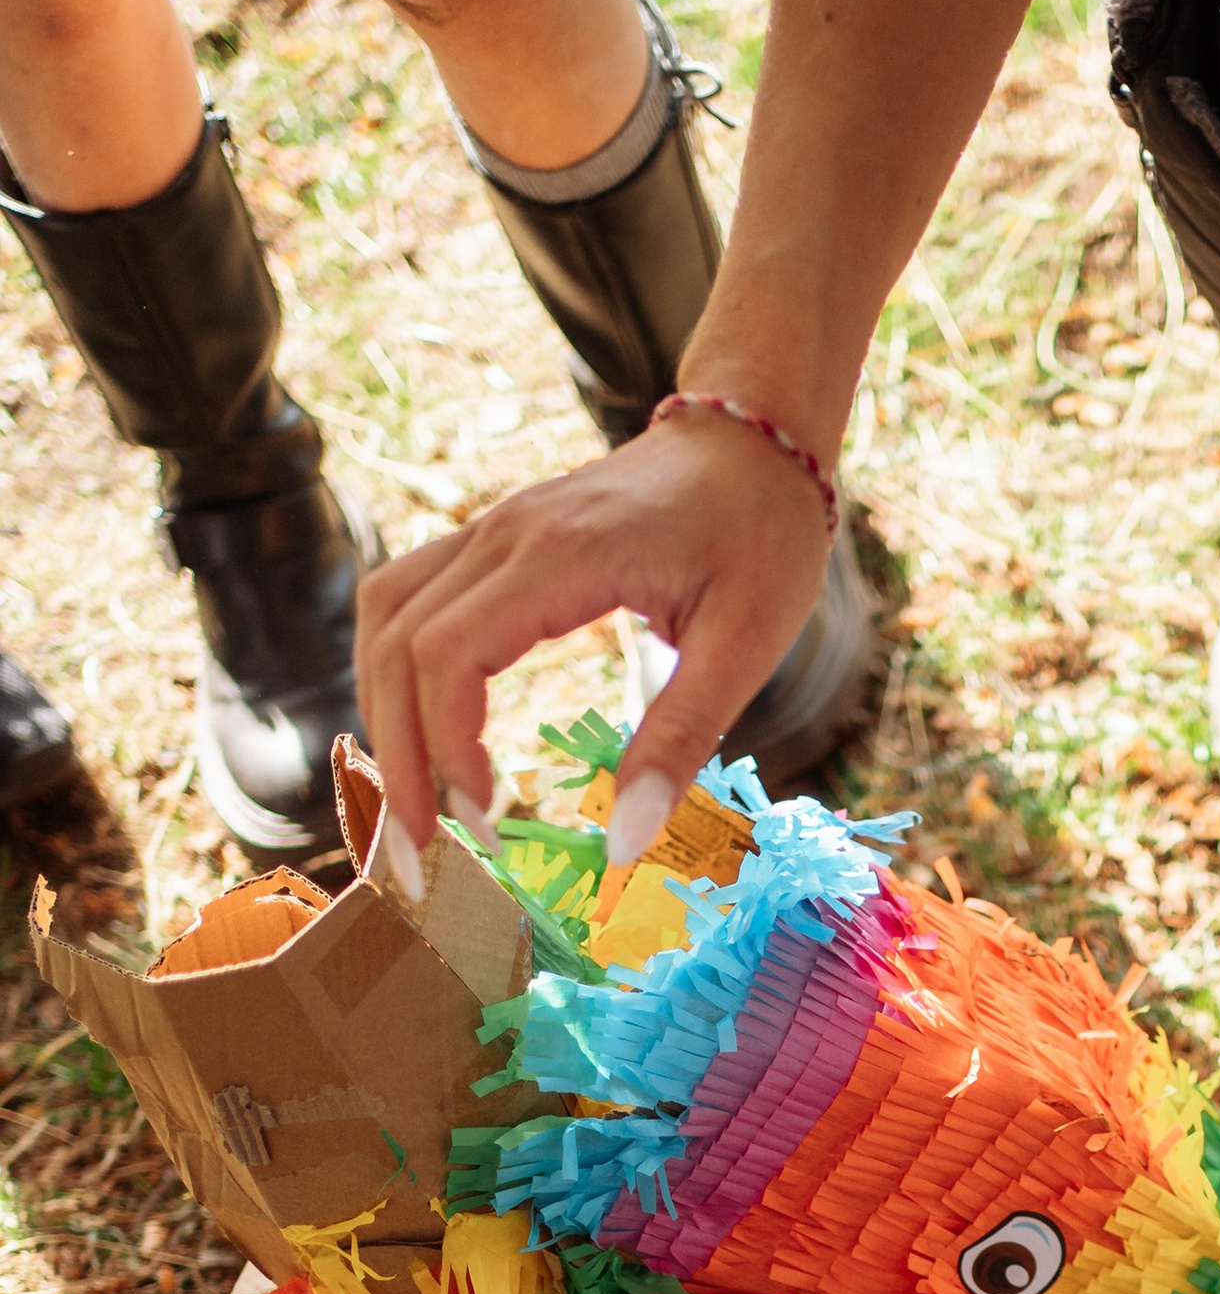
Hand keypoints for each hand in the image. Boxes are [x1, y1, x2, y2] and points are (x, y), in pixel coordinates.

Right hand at [353, 410, 832, 874]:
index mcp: (564, 554)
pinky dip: (397, 672)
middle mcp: (505, 533)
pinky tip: (421, 735)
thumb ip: (680, 742)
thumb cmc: (762, 536)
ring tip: (412, 805)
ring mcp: (490, 528)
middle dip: (396, 756)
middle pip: (397, 644)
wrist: (753, 439)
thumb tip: (626, 845)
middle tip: (416, 854)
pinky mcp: (492, 538)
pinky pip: (405, 600)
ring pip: (384, 619)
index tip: (479, 823)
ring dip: (383, 713)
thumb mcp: (745, 645)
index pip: (449, 655)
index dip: (444, 748)